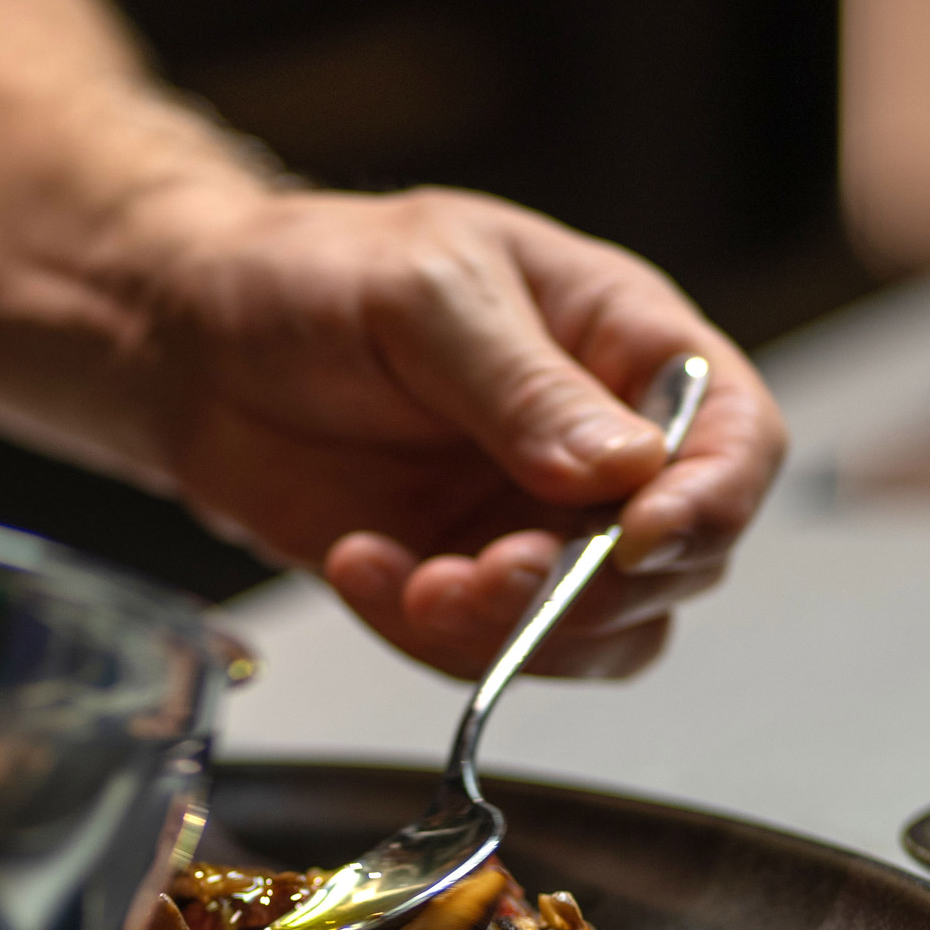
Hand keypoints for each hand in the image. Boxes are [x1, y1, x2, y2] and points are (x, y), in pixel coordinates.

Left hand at [137, 185, 785, 678]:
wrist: (193, 344)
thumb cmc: (318, 276)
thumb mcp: (426, 292)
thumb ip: (523, 385)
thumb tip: (624, 470)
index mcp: (626, 343)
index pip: (736, 436)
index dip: (711, 501)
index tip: (636, 540)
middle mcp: (603, 446)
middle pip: (679, 560)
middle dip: (587, 591)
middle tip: (487, 571)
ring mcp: (538, 525)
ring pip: (598, 635)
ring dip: (510, 635)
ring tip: (415, 583)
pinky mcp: (465, 584)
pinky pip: (490, 654)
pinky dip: (427, 636)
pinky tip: (359, 563)